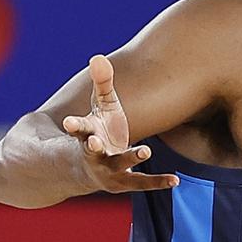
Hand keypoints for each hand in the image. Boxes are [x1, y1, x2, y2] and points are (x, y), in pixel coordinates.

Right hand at [61, 55, 178, 193]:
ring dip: (129, 158)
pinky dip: (158, 182)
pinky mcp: (123, 182)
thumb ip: (102, 84)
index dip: (73, 125)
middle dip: (92, 146)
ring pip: (118, 167)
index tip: (67, 122)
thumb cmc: (99, 129)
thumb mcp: (101, 106)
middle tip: (94, 142)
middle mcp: (94, 155)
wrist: (91, 168)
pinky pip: (141, 183)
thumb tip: (97, 57)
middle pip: (92, 150)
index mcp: (86, 134)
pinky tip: (175, 180)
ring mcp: (108, 171)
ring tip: (145, 149)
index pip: (77, 128)